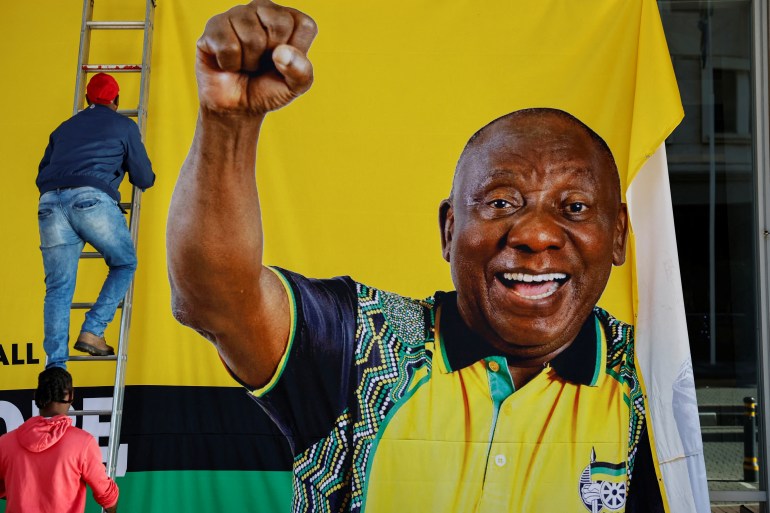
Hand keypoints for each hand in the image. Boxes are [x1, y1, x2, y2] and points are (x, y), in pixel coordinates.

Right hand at [196, 0, 316, 115]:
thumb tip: (282, 52)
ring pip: (252, 37)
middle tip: (262, 64)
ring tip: (245, 64)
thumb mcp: (295, 86)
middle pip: (278, 26)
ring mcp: (237, 14)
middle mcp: (264, 9)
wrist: (236, 107)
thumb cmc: (268, 90)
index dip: (295, 53)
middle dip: (271, 56)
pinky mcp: (214, 25)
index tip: (284, 63)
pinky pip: (228, 46)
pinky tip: (227, 63)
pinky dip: (229, 64)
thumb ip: (301, 70)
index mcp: (290, 19)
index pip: (304, 25)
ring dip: (249, 62)